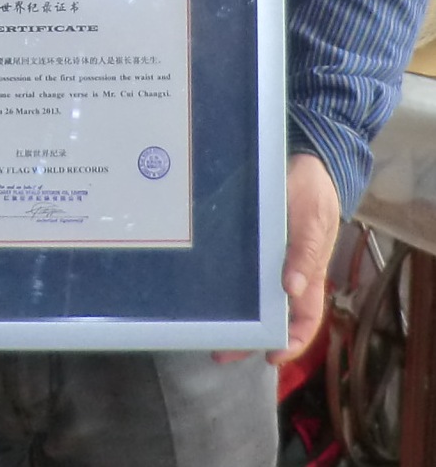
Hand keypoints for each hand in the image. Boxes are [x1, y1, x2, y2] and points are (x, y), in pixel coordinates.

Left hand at [213, 152, 339, 365]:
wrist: (302, 160)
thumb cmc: (313, 192)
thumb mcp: (313, 217)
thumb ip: (305, 250)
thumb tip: (293, 288)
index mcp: (308, 274)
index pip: (305, 320)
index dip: (291, 342)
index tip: (270, 356)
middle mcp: (285, 273)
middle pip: (270, 316)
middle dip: (248, 338)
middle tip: (220, 351)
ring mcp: (266, 259)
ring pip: (250, 297)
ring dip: (232, 315)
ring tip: (204, 328)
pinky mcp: (249, 243)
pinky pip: (237, 270)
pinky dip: (222, 284)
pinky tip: (202, 290)